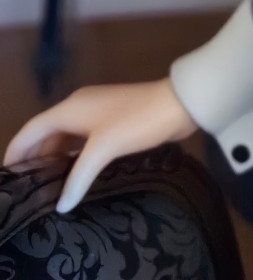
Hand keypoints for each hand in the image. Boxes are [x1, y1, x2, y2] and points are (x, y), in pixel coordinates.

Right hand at [3, 80, 196, 211]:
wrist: (178, 104)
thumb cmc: (137, 120)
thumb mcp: (104, 149)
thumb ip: (79, 177)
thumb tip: (61, 206)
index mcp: (70, 108)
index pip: (32, 129)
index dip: (16, 150)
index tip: (5, 176)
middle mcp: (79, 107)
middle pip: (46, 133)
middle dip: (34, 157)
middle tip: (25, 187)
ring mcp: (96, 113)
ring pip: (65, 137)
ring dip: (54, 158)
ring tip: (45, 186)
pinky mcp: (112, 121)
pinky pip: (82, 140)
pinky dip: (73, 156)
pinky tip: (74, 175)